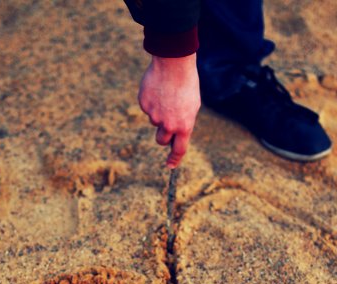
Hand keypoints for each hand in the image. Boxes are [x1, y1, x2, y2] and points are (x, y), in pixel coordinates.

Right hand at [138, 53, 200, 167]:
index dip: (174, 160)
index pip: (179, 149)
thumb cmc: (187, 84)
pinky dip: (151, 102)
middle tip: (167, 121)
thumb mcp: (192, 106)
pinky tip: (158, 90)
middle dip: (163, 135)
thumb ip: (183, 122)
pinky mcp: (144, 105)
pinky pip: (147, 109)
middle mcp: (168, 124)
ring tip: (166, 96)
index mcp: (184, 125)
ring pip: (154, 122)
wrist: (173, 63)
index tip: (170, 166)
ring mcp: (154, 115)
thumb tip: (174, 133)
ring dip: (159, 114)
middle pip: (162, 140)